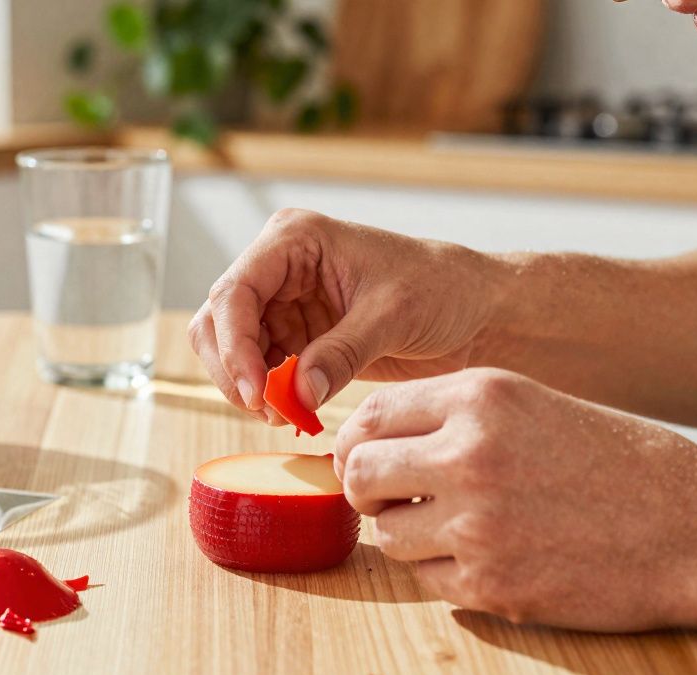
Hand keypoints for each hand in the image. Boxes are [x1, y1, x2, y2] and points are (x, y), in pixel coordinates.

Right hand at [188, 209, 504, 422]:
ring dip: (248, 386)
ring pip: (231, 349)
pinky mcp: (297, 336)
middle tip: (266, 410)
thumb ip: (341, 353)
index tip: (255, 392)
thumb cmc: (442, 288)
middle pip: (219, 320)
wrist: (477, 311)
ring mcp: (285, 302)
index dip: (234, 345)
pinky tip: (295, 411)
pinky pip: (261, 369)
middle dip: (233, 368)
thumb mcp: (392, 316)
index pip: (235, 291)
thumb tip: (297, 394)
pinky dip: (269, 395)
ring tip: (284, 415)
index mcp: (295, 238)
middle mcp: (280, 266)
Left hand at [334, 368, 696, 631]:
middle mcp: (469, 455)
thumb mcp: (535, 405)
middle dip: (366, 488)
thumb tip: (377, 435)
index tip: (365, 457)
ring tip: (455, 527)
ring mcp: (477, 525)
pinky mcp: (491, 585)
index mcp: (481, 398)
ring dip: (407, 534)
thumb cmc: (621, 464)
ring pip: (387, 534)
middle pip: (359, 474)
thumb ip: (456, 415)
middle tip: (390, 497)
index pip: (370, 416)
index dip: (356, 441)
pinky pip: (427, 580)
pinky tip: (491, 556)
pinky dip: (445, 573)